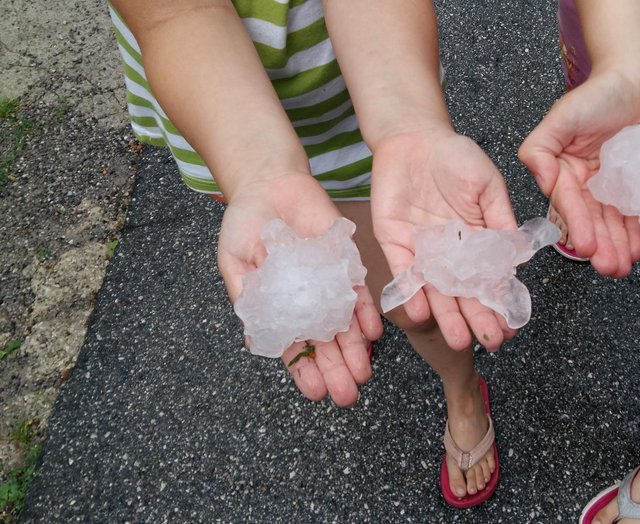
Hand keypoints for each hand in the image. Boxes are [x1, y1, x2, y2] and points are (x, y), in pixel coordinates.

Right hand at [217, 172, 382, 405]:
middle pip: (326, 345)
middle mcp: (309, 303)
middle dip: (336, 371)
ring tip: (362, 375)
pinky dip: (367, 314)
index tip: (315, 394)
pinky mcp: (347, 264)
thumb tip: (257, 342)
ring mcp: (329, 285)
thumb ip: (248, 300)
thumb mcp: (236, 264)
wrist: (269, 184)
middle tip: (347, 396)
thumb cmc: (245, 225)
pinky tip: (372, 335)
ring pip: (347, 326)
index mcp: (280, 309)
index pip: (295, 349)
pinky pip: (360, 293)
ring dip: (355, 352)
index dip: (304, 372)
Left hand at [370, 129, 518, 350]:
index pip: (490, 279)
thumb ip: (501, 219)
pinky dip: (411, 292)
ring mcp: (422, 251)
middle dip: (477, 318)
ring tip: (459, 340)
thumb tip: (520, 256)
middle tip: (489, 343)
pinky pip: (403, 273)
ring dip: (447, 316)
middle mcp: (450, 253)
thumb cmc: (455, 156)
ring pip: (436, 291)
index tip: (511, 326)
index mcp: (477, 241)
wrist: (413, 138)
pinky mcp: (395, 243)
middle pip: (464, 293)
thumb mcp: (487, 185)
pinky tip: (422, 312)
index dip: (500, 302)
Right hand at [519, 70, 639, 276]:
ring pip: (619, 224)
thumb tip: (536, 176)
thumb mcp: (563, 115)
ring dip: (622, 248)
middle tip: (611, 268)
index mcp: (567, 173)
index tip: (586, 247)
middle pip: (595, 221)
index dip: (578, 226)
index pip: (571, 205)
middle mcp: (590, 185)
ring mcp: (619, 188)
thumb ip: (540, 146)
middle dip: (602, 247)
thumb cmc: (601, 90)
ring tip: (628, 268)